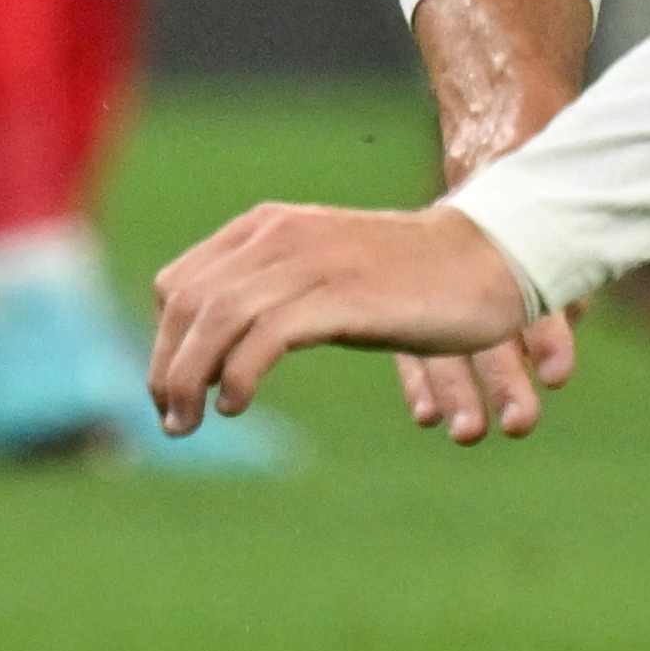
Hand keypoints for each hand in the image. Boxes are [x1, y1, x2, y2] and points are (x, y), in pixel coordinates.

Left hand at [146, 201, 569, 445]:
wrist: (484, 259)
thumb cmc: (405, 280)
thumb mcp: (325, 275)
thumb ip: (274, 294)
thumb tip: (218, 351)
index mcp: (267, 227)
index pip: (181, 283)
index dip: (164, 341)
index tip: (172, 390)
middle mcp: (278, 235)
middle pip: (188, 303)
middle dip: (166, 367)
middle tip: (172, 421)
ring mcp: (309, 261)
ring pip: (215, 318)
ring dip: (188, 378)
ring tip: (188, 423)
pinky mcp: (339, 294)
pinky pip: (264, 336)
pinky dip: (238, 374)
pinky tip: (237, 405)